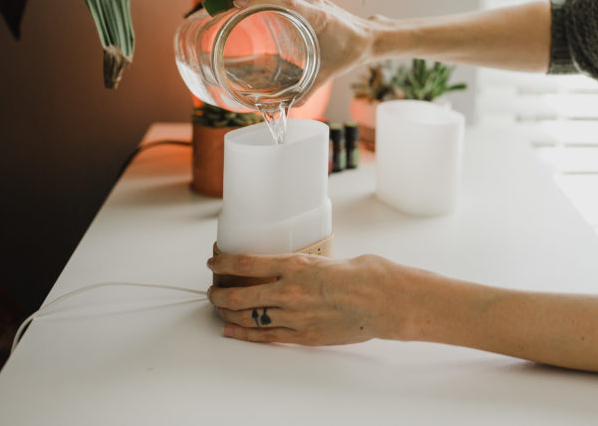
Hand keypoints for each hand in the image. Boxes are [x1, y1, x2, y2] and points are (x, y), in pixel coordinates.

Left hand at [207, 253, 400, 344]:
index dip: (224, 263)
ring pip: (248, 317)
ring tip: (220, 309)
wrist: (384, 300)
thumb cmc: (367, 276)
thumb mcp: (331, 260)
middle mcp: (288, 291)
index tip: (214, 261)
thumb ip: (309, 268)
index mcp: (296, 265)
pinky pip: (265, 337)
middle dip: (219, 293)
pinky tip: (231, 331)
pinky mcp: (302, 336)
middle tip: (213, 291)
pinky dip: (243, 335)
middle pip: (239, 295)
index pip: (246, 263)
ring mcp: (294, 316)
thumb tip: (301, 272)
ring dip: (228, 313)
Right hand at [234, 0, 378, 87]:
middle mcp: (310, 0)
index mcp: (315, 15)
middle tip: (224, 6)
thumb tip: (280, 108)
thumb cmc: (351, 52)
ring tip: (230, 5)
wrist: (370, 37)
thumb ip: (305, 92)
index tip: (235, 6)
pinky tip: (249, 6)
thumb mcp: (327, 74)